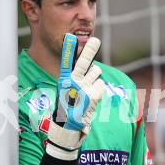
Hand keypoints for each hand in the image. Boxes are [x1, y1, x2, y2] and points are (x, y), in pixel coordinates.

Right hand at [46, 34, 104, 159]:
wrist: (69, 127)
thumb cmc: (67, 106)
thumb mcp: (66, 89)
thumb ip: (75, 77)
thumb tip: (89, 65)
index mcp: (64, 79)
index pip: (65, 62)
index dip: (68, 50)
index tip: (70, 38)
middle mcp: (72, 83)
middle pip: (84, 63)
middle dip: (89, 50)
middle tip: (95, 40)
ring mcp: (84, 89)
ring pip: (96, 72)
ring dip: (94, 77)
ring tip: (87, 89)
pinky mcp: (94, 95)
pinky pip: (101, 84)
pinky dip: (98, 89)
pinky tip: (91, 98)